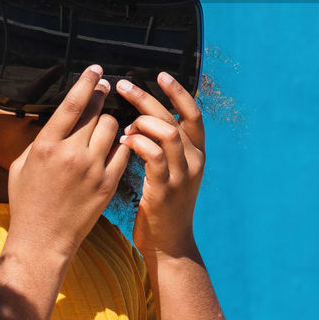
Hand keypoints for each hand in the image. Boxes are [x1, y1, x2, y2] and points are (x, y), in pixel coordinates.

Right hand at [7, 65, 130, 260]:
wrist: (42, 239)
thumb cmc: (27, 201)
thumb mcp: (22, 164)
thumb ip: (40, 140)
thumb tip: (58, 120)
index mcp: (46, 146)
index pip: (72, 105)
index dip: (86, 83)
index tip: (95, 71)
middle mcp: (71, 154)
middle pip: (96, 113)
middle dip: (100, 98)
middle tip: (105, 89)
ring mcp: (93, 170)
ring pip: (113, 129)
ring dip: (110, 120)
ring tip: (106, 120)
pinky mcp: (108, 184)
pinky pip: (123, 152)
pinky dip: (121, 143)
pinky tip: (117, 141)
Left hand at [117, 72, 204, 258]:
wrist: (169, 245)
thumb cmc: (161, 205)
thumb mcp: (170, 172)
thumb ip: (162, 147)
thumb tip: (139, 117)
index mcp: (196, 154)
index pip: (193, 114)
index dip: (178, 92)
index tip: (160, 74)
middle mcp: (194, 161)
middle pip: (173, 118)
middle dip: (147, 98)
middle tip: (122, 85)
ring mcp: (182, 175)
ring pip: (166, 132)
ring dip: (141, 121)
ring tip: (123, 125)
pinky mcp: (166, 189)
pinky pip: (154, 156)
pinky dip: (138, 143)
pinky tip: (124, 142)